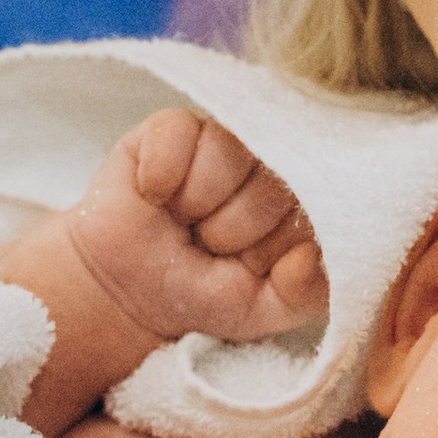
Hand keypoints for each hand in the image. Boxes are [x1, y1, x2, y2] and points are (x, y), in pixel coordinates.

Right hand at [29, 109, 327, 352]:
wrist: (126, 294)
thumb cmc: (201, 294)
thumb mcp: (262, 310)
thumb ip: (304, 294)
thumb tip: (310, 255)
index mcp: (299, 202)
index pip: (306, 215)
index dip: (266, 252)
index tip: (241, 268)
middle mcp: (268, 163)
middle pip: (269, 188)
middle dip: (229, 232)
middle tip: (203, 245)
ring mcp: (223, 139)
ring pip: (228, 157)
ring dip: (195, 205)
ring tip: (181, 219)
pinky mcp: (173, 127)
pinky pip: (180, 133)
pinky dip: (160, 175)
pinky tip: (154, 195)